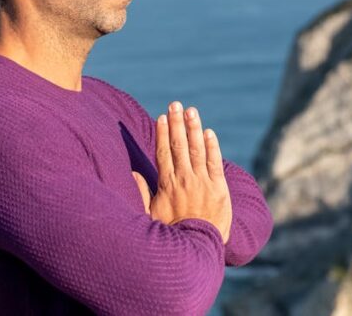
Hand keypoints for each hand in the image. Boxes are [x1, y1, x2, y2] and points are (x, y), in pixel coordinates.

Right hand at [145, 101, 231, 243]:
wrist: (197, 248)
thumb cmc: (172, 234)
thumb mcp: (150, 215)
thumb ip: (141, 193)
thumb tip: (132, 173)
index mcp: (167, 185)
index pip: (163, 153)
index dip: (163, 134)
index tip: (161, 117)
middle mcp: (184, 179)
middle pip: (179, 145)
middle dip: (177, 123)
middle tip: (175, 104)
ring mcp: (202, 182)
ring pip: (197, 149)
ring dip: (193, 128)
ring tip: (191, 111)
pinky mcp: (219, 188)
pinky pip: (215, 162)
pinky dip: (212, 146)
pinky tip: (209, 132)